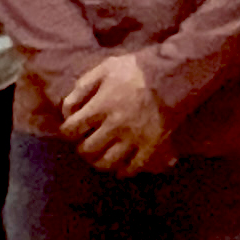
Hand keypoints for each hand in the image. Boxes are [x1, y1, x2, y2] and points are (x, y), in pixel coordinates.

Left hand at [60, 52, 171, 175]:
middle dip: (83, 148)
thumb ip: (82, 87)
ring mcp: (133, 138)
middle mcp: (114, 126)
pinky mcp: (151, 146)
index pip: (71, 129)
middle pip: (87, 150)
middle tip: (87, 143)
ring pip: (107, 163)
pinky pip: (133, 167)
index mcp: (101, 106)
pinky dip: (123, 170)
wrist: (173, 74)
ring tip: (101, 155)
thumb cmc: (137, 69)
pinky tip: (121, 166)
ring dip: (99, 161)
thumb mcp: (105, 68)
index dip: (68, 131)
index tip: (73, 129)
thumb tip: (67, 110)